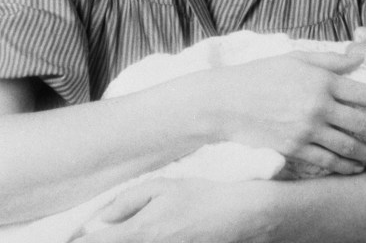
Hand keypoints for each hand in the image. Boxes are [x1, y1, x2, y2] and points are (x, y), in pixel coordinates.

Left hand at [68, 177, 278, 242]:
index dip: (77, 241)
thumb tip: (98, 220)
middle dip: (97, 239)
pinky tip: (143, 232)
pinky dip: (137, 240)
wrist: (240, 217)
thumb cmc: (202, 197)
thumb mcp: (164, 186)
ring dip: (117, 239)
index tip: (67, 236)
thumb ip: (127, 201)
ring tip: (122, 227)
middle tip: (91, 230)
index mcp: (139, 234)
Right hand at [196, 50, 365, 174]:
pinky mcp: (295, 149)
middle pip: (363, 123)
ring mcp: (307, 131)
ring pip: (349, 146)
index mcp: (322, 81)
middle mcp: (319, 107)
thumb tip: (359, 58)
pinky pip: (327, 161)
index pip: (365, 93)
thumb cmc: (263, 74)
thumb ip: (330, 60)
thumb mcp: (297, 58)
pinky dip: (345, 166)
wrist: (228, 102)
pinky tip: (358, 168)